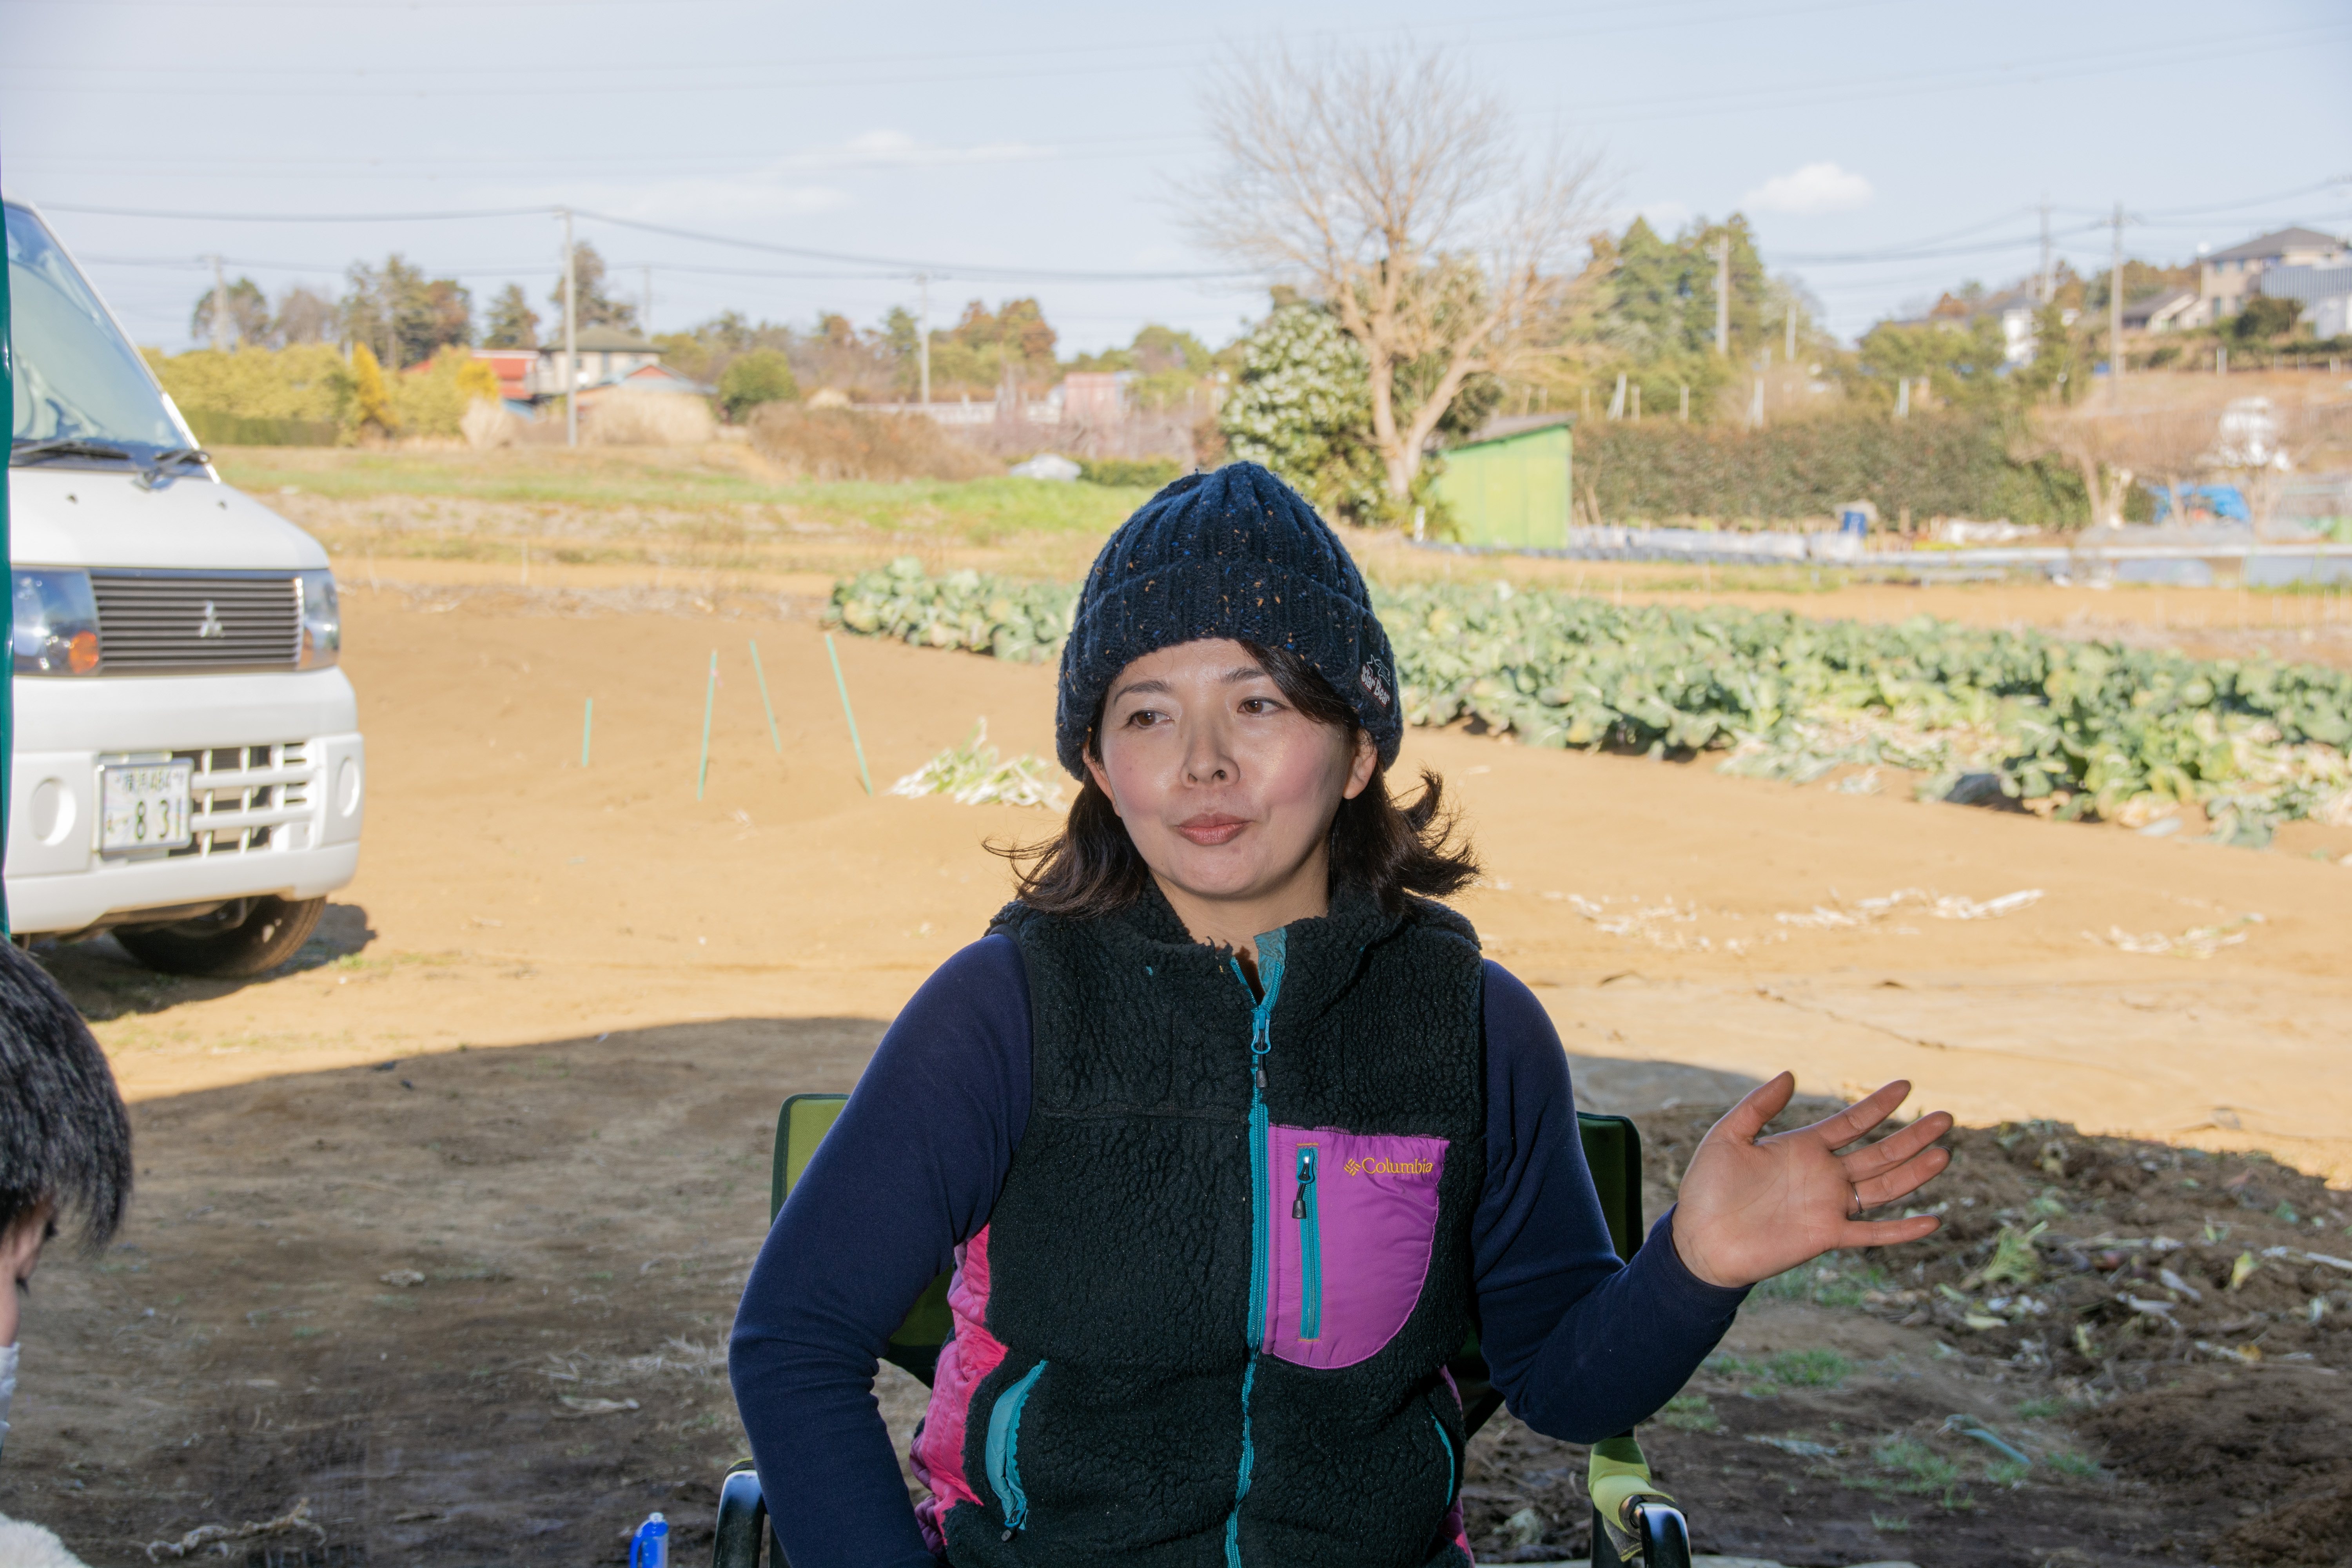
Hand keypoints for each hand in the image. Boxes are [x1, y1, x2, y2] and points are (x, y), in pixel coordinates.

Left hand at [1669, 1073, 1952, 1289]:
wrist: (1699, 1239)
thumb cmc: (1707, 1189)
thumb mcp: (1727, 1137)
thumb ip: (1758, 1106)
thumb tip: (1791, 1074)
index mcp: (1803, 1148)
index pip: (1851, 1122)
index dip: (1878, 1105)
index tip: (1906, 1085)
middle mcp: (1823, 1175)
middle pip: (1879, 1152)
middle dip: (1912, 1136)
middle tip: (1946, 1117)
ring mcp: (1828, 1206)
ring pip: (1883, 1187)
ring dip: (1914, 1172)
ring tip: (1944, 1153)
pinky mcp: (1825, 1236)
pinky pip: (1871, 1233)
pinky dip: (1901, 1229)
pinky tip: (1931, 1221)